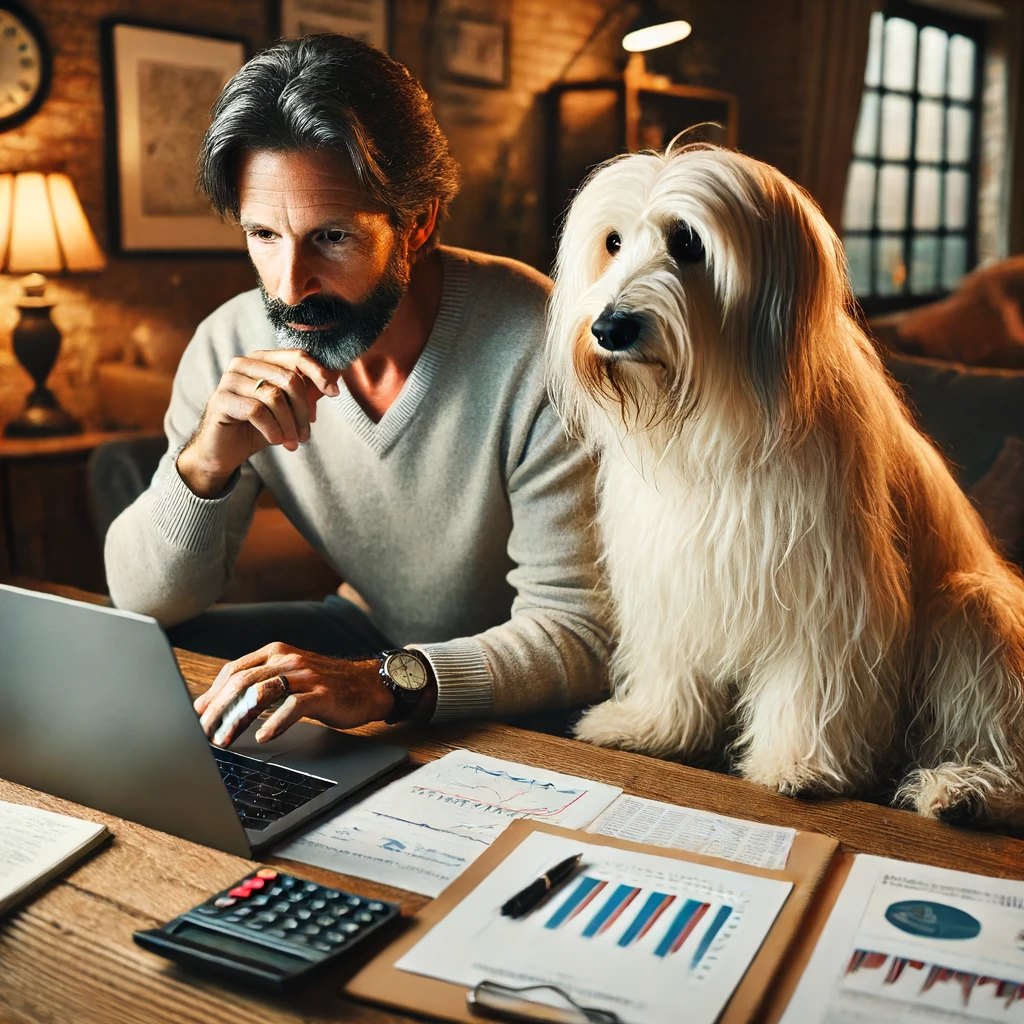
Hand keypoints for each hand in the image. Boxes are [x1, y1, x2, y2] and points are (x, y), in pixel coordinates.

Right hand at [178, 349, 341, 497]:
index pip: (296, 356)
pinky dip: (273, 429)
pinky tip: (276, 441)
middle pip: (289, 378)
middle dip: (303, 410)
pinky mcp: (221, 400)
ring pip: (275, 396)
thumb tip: (337, 375)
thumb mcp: (288, 409)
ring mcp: (229, 380)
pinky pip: (257, 411)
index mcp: (261, 360)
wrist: (224, 451)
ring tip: (293, 443)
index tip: (334, 393)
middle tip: (306, 435)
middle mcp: (243, 364)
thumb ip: (308, 392)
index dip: (319, 373)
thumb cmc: (258, 427)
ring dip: (290, 425)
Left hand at [193, 642, 393, 746]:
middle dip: (217, 710)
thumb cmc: (326, 684)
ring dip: (237, 718)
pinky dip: (274, 723)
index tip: (197, 716)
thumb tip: (221, 705)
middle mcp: (287, 659)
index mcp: (276, 652)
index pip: (233, 670)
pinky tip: (263, 736)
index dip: (211, 694)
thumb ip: (260, 683)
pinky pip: (292, 706)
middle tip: (202, 733)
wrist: (368, 684)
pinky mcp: (321, 693)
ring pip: (261, 693)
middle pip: (241, 682)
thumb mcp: (290, 676)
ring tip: (225, 739)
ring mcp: (305, 675)